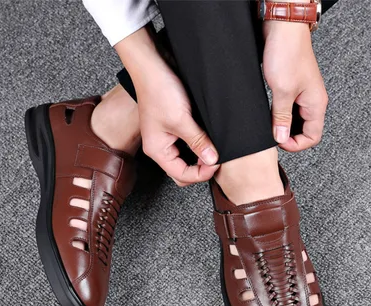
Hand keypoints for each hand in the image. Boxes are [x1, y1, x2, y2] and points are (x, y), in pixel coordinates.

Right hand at [115, 28, 218, 185]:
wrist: (153, 66)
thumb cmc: (159, 91)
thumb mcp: (181, 120)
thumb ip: (198, 142)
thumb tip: (212, 160)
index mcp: (157, 151)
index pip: (181, 175)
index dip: (201, 173)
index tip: (217, 163)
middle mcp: (160, 148)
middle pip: (182, 172)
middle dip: (200, 169)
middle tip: (216, 158)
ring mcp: (166, 139)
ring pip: (186, 160)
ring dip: (200, 158)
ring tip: (214, 150)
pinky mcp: (173, 129)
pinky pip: (187, 146)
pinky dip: (198, 147)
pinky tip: (208, 140)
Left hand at [262, 19, 327, 151]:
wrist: (282, 28)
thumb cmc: (287, 52)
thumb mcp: (282, 91)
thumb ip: (282, 117)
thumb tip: (281, 138)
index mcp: (316, 104)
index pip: (313, 137)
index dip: (296, 145)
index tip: (279, 142)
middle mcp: (313, 101)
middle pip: (305, 131)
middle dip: (289, 137)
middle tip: (272, 136)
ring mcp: (303, 95)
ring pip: (296, 121)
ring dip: (283, 126)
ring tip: (269, 126)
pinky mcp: (293, 88)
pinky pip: (289, 109)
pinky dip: (280, 115)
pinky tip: (269, 115)